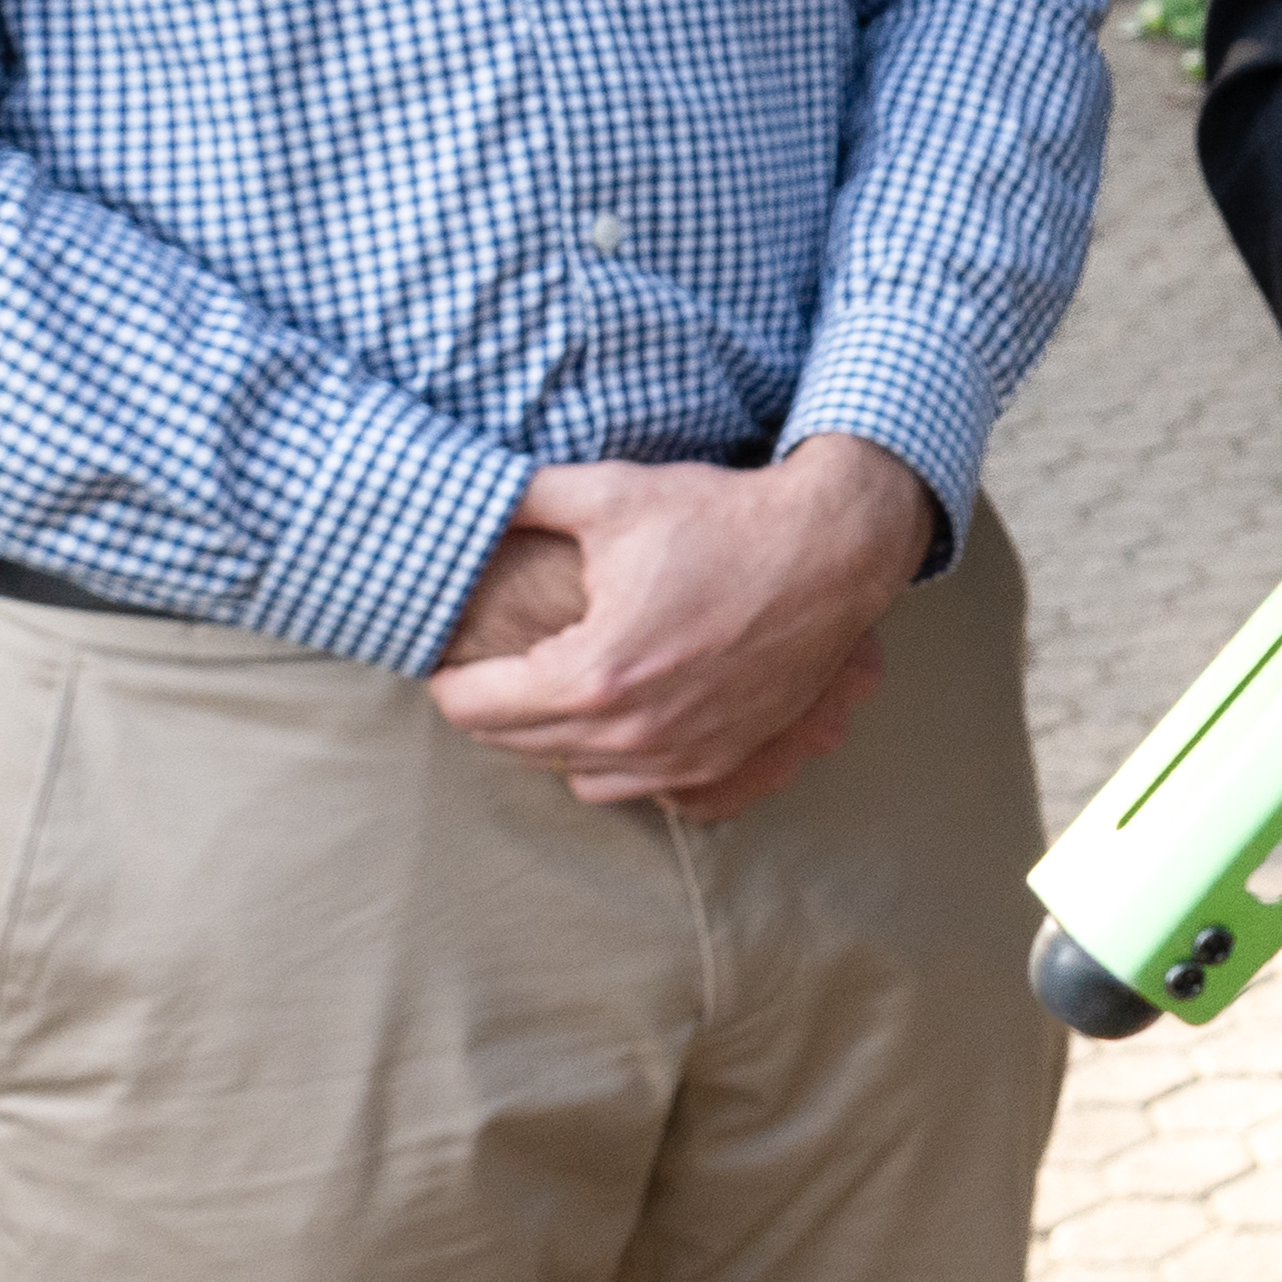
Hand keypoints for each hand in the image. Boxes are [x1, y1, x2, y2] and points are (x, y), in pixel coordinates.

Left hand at [426, 437, 922, 815]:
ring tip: (550, 688)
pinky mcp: (719, 761)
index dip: (447, 678)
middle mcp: (632, 731)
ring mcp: (680, 755)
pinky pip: (628, 788)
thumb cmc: (722, 519)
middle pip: (513, 746)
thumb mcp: (610, 494)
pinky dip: (605, 761)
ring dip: (546, 740)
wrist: (834, 549)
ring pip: (568, 775)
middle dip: (489, 706)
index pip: (474, 707)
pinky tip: (611, 712)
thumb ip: (519, 498)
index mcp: (592, 672)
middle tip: (490, 664)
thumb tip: (451, 498)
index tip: (448, 653)